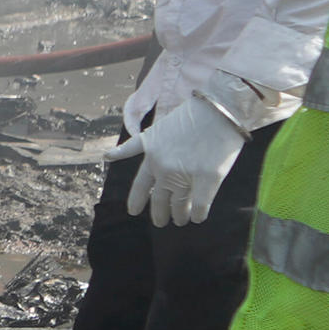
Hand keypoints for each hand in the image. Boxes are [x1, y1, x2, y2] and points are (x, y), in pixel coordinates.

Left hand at [126, 88, 247, 227]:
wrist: (220, 108)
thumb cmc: (193, 115)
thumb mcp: (157, 128)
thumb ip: (139, 146)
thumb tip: (108, 155)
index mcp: (151, 156)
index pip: (140, 185)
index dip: (136, 200)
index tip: (133, 212)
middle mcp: (164, 169)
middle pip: (159, 200)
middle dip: (159, 214)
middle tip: (161, 222)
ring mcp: (186, 175)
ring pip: (180, 206)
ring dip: (180, 215)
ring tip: (181, 220)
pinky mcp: (208, 179)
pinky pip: (200, 206)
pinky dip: (198, 214)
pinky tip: (198, 218)